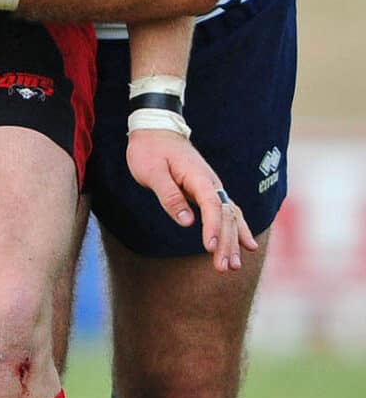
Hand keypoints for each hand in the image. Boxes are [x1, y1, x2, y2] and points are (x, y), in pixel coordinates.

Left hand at [126, 131, 257, 271]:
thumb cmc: (150, 150)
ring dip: (233, 241)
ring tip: (233, 266)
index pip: (212, 205)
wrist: (156, 129)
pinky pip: (229, 212)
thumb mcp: (152, 171)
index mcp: (198, 177)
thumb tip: (187, 221)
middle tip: (223, 268)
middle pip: (226, 215)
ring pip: (230, 216)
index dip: (213, 228)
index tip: (210, 248)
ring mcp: (213, 187)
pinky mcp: (209, 192)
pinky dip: (238, 230)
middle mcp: (211, 183)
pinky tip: (247, 246)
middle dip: (226, 243)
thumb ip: (169, 195)